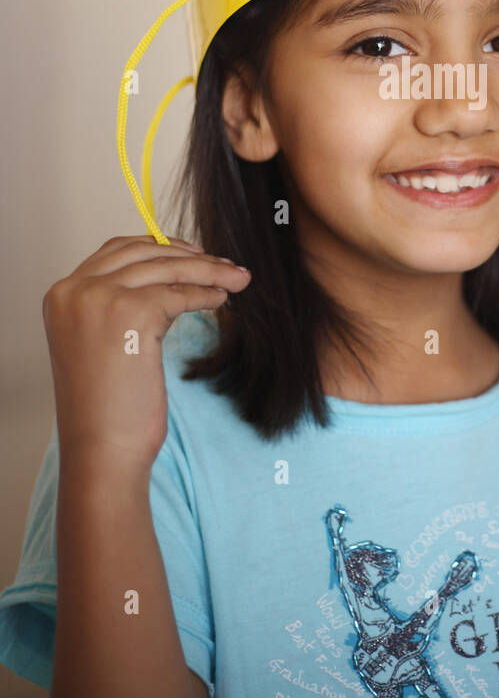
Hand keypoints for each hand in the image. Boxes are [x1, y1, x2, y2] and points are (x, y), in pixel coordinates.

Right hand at [43, 235, 251, 472]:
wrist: (102, 449)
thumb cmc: (106, 407)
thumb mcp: (100, 342)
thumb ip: (118, 304)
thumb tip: (169, 273)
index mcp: (62, 295)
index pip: (116, 251)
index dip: (159, 247)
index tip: (192, 253)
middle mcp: (75, 290)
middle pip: (145, 254)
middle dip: (191, 256)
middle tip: (225, 265)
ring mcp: (100, 299)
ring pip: (168, 269)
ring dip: (209, 271)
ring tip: (237, 279)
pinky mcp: (132, 313)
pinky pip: (181, 294)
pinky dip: (206, 294)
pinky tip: (221, 301)